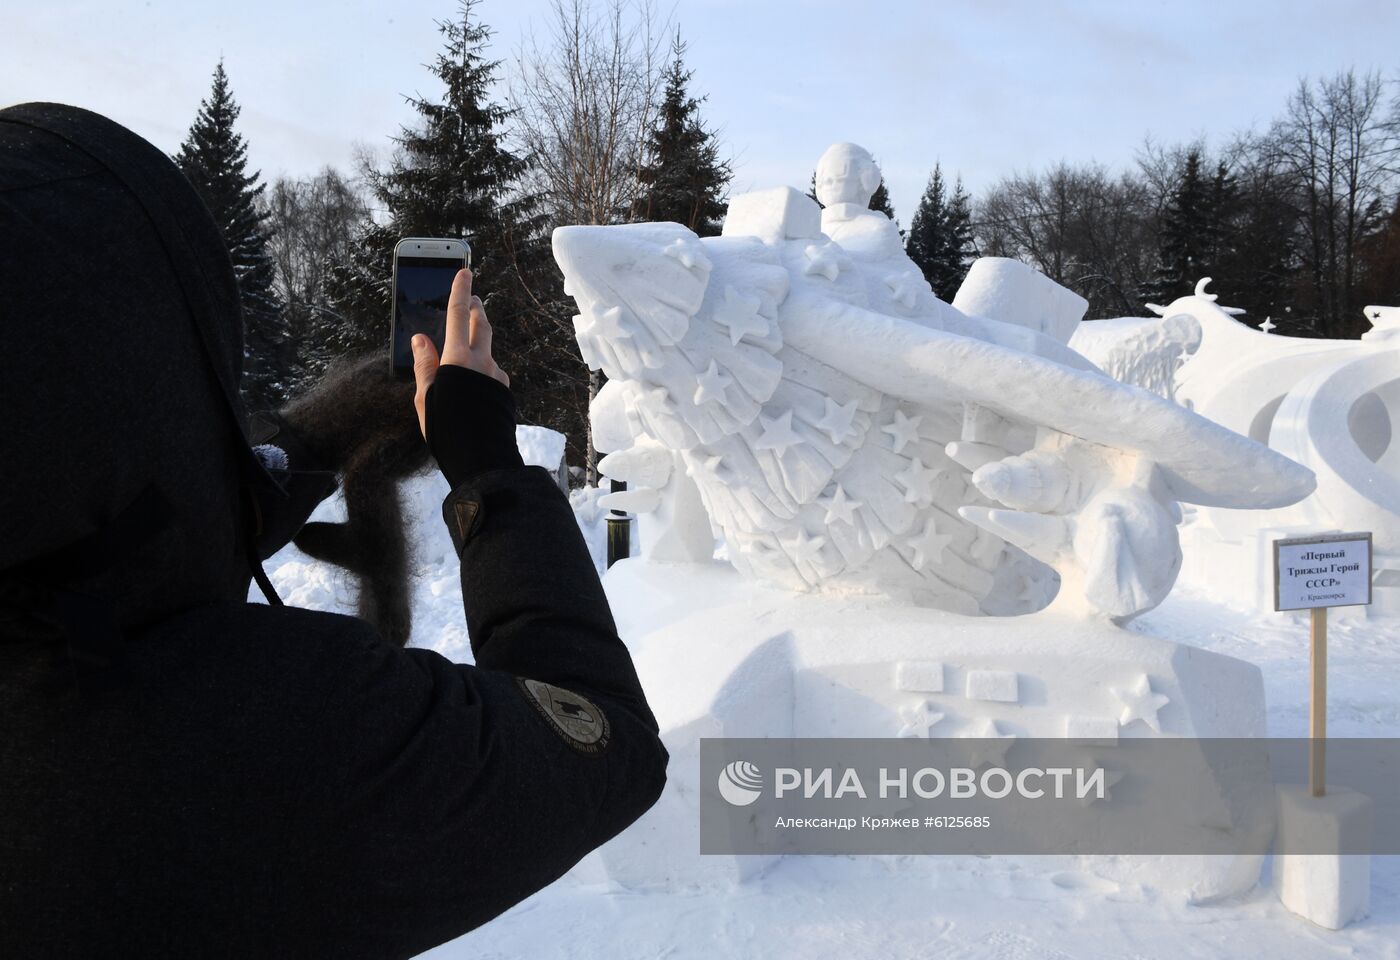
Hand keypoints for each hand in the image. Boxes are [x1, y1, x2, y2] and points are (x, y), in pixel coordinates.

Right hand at [410, 268, 508, 438]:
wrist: (482, 458)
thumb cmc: (447, 429)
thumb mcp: (425, 397)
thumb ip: (424, 365)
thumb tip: (420, 338)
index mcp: (458, 359)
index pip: (457, 315)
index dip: (460, 291)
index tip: (464, 271)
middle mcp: (482, 362)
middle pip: (480, 325)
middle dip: (475, 308)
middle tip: (471, 298)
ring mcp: (496, 376)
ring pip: (487, 350)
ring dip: (478, 342)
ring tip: (465, 345)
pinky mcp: (504, 391)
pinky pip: (492, 372)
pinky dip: (482, 368)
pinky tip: (475, 381)